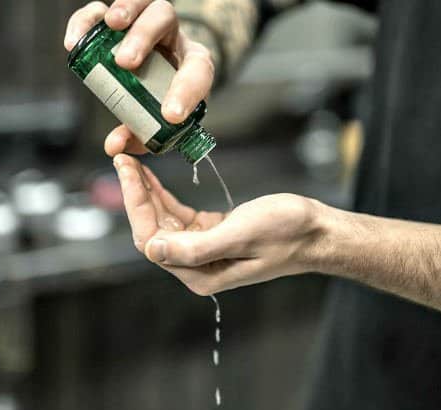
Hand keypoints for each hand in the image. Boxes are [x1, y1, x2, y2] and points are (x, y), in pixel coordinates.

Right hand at [64, 1, 215, 156]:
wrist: (158, 81)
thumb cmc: (162, 101)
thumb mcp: (159, 122)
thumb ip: (140, 136)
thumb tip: (114, 145)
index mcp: (192, 64)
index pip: (198, 70)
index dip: (187, 92)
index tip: (170, 115)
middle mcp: (171, 36)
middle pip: (165, 18)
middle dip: (145, 37)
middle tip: (126, 63)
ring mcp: (144, 24)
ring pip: (142, 3)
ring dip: (126, 10)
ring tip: (111, 26)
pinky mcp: (116, 21)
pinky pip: (100, 11)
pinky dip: (86, 21)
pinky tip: (74, 42)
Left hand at [114, 154, 325, 294]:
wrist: (317, 230)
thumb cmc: (288, 232)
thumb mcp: (241, 235)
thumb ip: (196, 248)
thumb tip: (152, 250)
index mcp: (201, 273)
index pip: (153, 240)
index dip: (135, 204)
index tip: (126, 170)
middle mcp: (199, 267)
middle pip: (153, 231)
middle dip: (136, 196)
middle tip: (123, 159)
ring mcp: (205, 252)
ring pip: (163, 223)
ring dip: (148, 194)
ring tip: (133, 163)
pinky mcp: (212, 236)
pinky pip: (179, 218)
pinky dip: (165, 197)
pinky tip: (155, 179)